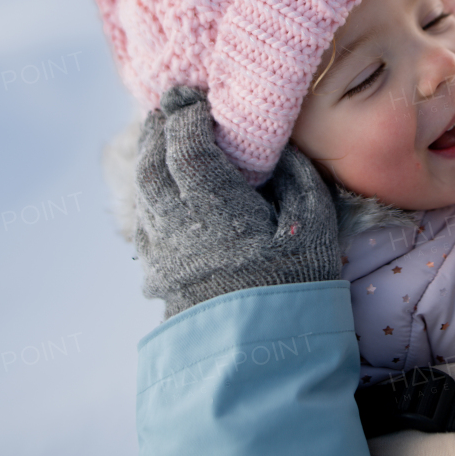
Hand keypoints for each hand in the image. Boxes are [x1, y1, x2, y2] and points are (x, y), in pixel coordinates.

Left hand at [134, 87, 340, 318]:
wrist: (258, 358)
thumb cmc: (293, 287)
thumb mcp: (312, 226)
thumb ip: (296, 178)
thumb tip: (278, 151)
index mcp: (212, 207)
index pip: (185, 145)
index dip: (188, 116)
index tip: (199, 97)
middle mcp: (175, 224)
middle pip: (151, 162)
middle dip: (160, 127)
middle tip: (174, 103)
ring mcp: (161, 251)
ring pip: (142, 192)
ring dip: (150, 157)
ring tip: (163, 136)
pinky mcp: (158, 273)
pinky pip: (144, 220)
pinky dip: (150, 193)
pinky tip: (165, 189)